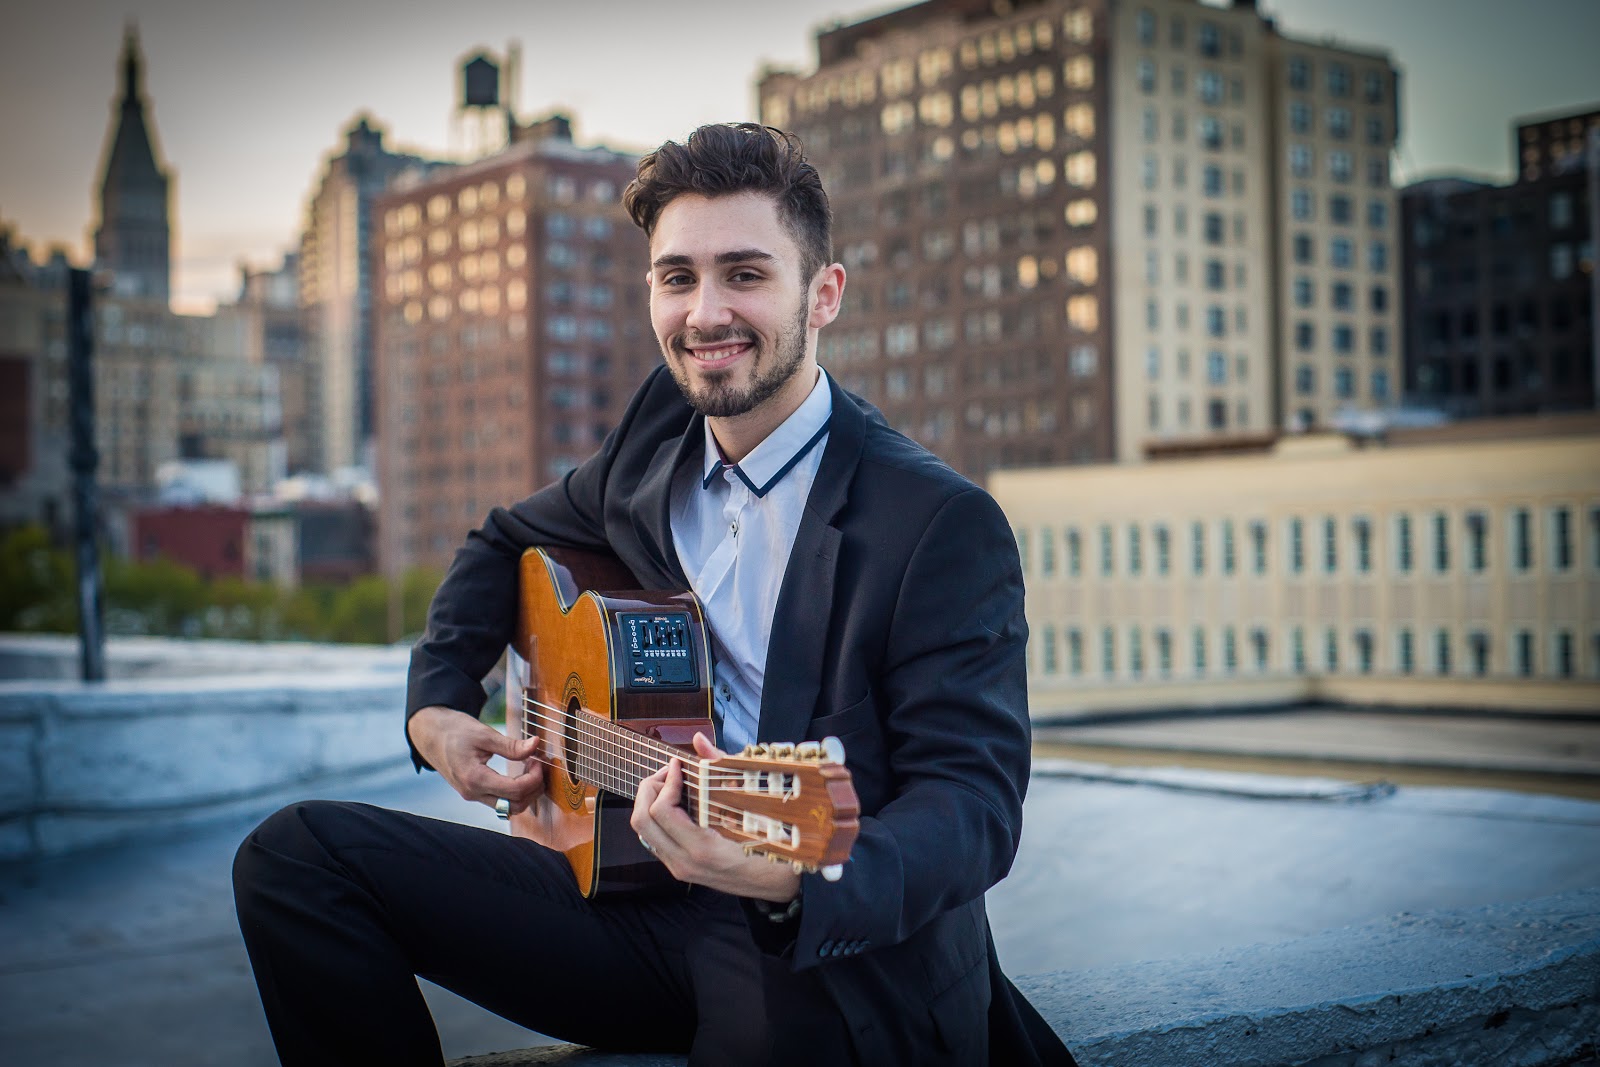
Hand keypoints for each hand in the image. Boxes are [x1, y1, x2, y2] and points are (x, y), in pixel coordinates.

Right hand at [407, 705, 543, 814]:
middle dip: (533, 788)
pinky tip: (520, 774)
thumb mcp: (484, 734)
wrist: (430, 734)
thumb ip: (511, 745)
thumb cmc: (455, 730)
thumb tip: (536, 745)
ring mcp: (472, 796)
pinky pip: (501, 802)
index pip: (515, 791)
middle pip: (515, 806)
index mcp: (475, 779)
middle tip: (537, 765)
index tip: (537, 759)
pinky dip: (515, 793)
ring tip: (530, 769)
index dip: (534, 777)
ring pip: (509, 809)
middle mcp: (473, 793)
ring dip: (526, 793)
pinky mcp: (474, 793)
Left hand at [630, 733, 801, 903]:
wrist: (776, 885)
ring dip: (651, 802)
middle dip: (650, 788)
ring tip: (674, 784)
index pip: (661, 810)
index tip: (679, 764)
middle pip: (641, 820)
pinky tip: (679, 803)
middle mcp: (683, 862)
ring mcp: (679, 868)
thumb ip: (720, 770)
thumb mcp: (752, 807)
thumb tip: (698, 741)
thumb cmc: (772, 846)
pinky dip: (657, 816)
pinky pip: (653, 839)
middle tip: (672, 772)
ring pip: (643, 831)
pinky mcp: (679, 868)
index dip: (666, 780)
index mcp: (702, 848)